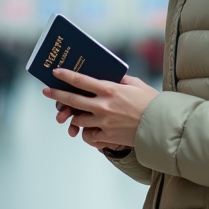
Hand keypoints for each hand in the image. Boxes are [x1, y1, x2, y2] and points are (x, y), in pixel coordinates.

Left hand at [43, 70, 158, 150]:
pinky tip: (88, 130)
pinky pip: (88, 136)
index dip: (66, 76)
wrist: (162, 126)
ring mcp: (104, 122)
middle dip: (56, 95)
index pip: (81, 81)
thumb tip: (110, 76)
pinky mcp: (107, 136)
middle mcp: (103, 105)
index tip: (55, 73)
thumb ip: (120, 80)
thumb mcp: (137, 84)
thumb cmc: (152, 102)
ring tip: (73, 115)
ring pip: (78, 120)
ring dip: (73, 117)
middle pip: (72, 100)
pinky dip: (87, 133)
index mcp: (110, 89)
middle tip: (47, 91)